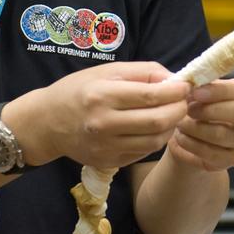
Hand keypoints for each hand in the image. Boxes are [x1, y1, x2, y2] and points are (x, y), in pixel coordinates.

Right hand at [15, 61, 189, 168]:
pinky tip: (153, 127)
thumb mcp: (107, 72)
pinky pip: (143, 152)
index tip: (187, 86)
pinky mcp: (108, 162)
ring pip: (155, 141)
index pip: (151, 96)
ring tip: (172, 113)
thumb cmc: (79, 90)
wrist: (47, 122)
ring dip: (171, 127)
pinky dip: (155, 139)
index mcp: (102, 96)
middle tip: (185, 102)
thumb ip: (142, 72)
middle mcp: (103, 124)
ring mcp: (106, 147)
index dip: (176, 92)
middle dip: (179, 110)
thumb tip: (174, 79)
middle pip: (157, 122)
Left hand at [167, 77, 233, 171]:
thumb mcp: (203, 89)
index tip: (196, 92)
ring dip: (196, 128)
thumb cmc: (201, 104)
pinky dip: (192, 144)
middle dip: (211, 110)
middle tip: (189, 109)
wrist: (195, 134)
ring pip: (223, 134)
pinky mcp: (233, 158)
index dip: (220, 91)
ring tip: (180, 122)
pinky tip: (181, 137)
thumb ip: (199, 83)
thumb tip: (186, 81)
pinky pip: (212, 153)